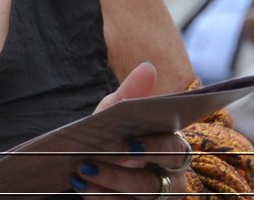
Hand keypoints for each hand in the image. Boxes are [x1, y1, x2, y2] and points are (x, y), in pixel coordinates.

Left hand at [75, 63, 192, 196]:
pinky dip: (101, 198)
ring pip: (139, 199)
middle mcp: (172, 178)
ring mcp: (157, 197)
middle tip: (88, 162)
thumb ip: (131, 93)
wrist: (94, 155)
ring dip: (106, 187)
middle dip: (121, 175)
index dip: (153, 148)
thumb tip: (148, 67)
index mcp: (173, 147)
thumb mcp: (116, 110)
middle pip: (155, 184)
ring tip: (79, 172)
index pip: (173, 150)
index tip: (127, 142)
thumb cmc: (114, 130)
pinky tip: (80, 186)